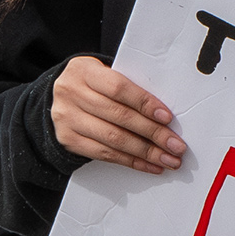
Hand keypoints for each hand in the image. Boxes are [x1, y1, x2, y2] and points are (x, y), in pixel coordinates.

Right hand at [52, 56, 183, 172]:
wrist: (58, 98)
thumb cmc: (92, 85)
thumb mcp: (103, 75)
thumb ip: (128, 88)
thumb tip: (164, 115)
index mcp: (83, 71)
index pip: (118, 88)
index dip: (145, 103)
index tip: (167, 118)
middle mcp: (71, 93)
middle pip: (119, 116)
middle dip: (153, 133)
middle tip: (176, 145)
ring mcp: (67, 118)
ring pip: (113, 139)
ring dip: (146, 152)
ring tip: (167, 159)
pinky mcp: (68, 140)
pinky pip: (104, 154)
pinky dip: (131, 161)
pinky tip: (149, 165)